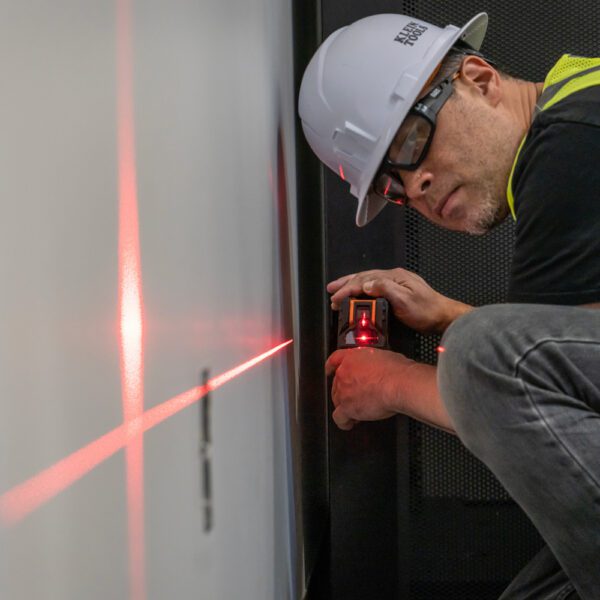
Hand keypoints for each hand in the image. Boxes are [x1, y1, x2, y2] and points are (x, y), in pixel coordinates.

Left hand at [325, 347, 413, 429]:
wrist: (398, 383)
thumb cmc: (397, 371)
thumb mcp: (384, 356)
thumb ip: (374, 363)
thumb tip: (380, 368)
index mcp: (353, 357)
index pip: (336, 359)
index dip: (332, 366)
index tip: (330, 369)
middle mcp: (344, 373)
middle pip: (336, 383)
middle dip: (345, 391)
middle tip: (356, 397)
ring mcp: (344, 390)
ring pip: (336, 400)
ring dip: (345, 406)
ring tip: (357, 411)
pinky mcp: (347, 407)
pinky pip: (339, 418)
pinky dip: (344, 422)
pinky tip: (349, 423)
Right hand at [327, 268, 471, 333]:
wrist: (444, 317)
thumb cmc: (426, 311)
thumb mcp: (405, 300)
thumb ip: (385, 289)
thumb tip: (365, 284)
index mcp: (394, 276)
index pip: (364, 279)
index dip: (348, 288)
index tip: (335, 298)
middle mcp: (393, 277)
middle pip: (364, 277)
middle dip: (345, 284)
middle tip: (330, 291)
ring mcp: (396, 283)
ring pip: (368, 281)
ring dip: (352, 286)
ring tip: (337, 291)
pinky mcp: (398, 292)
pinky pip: (374, 287)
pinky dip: (362, 290)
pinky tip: (357, 295)